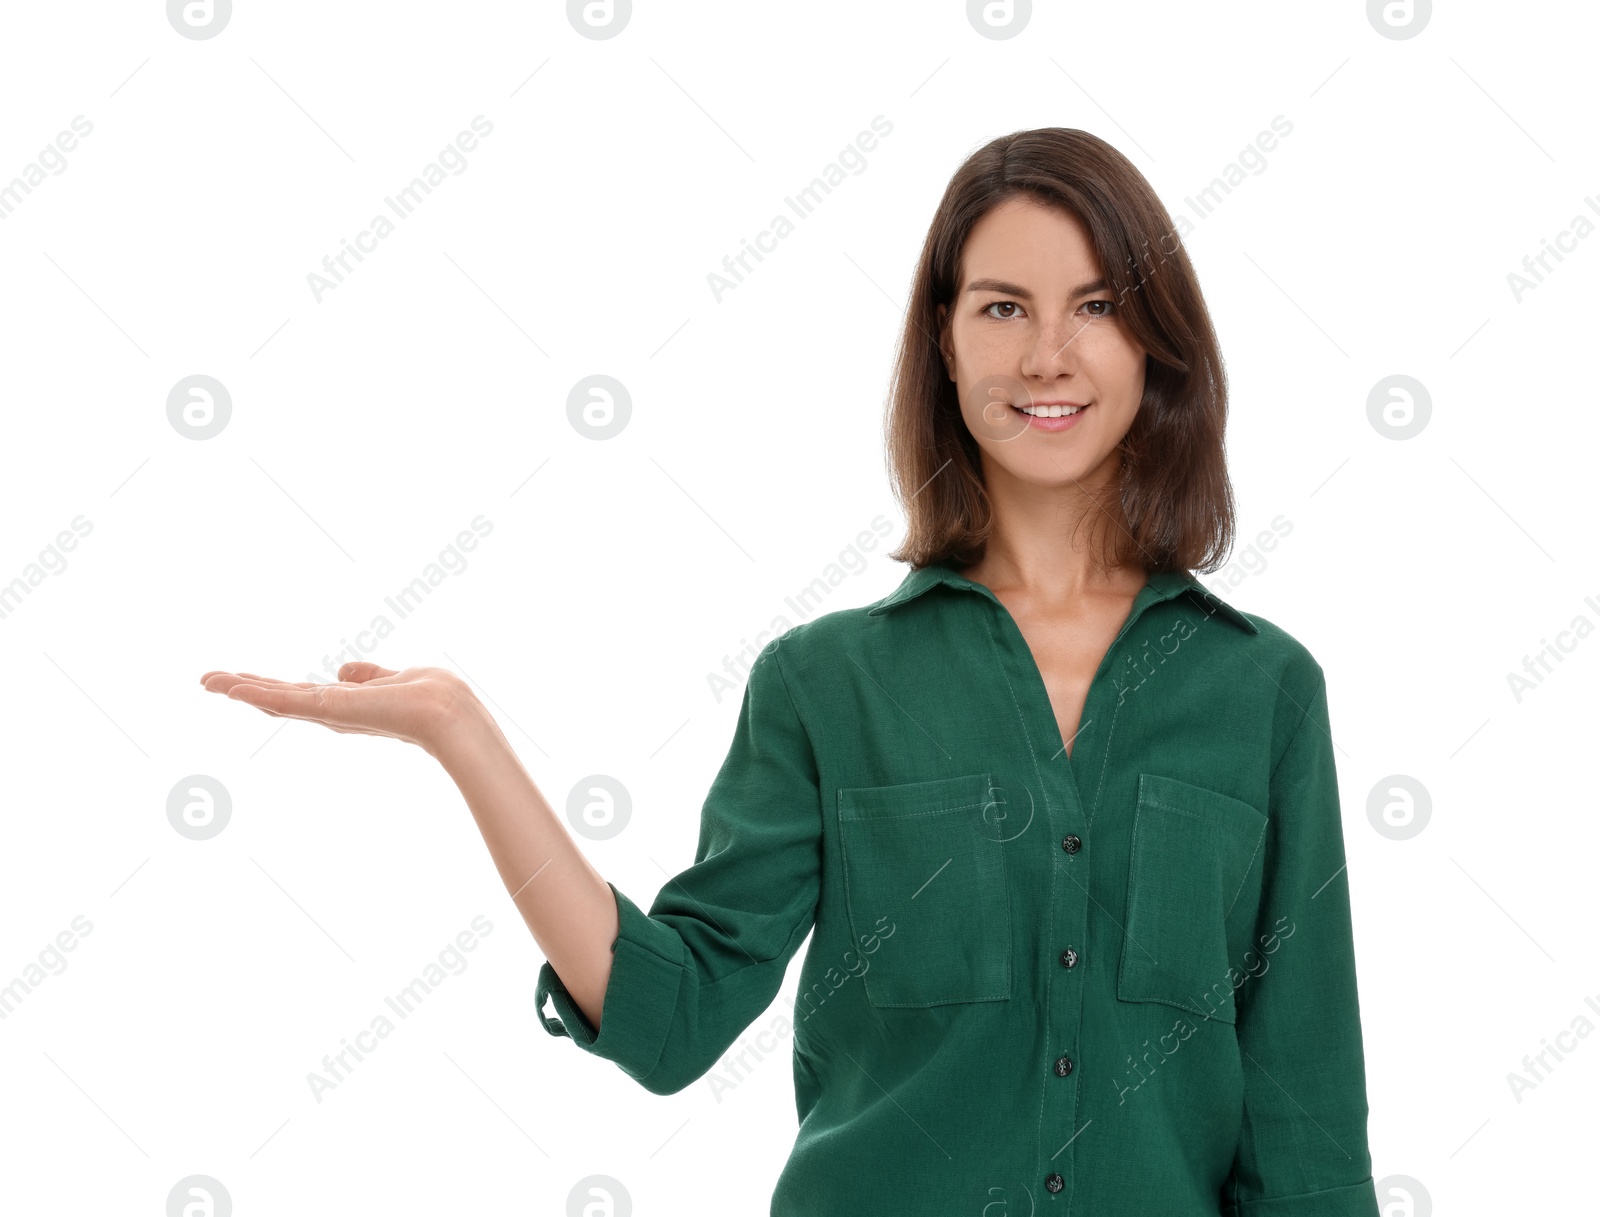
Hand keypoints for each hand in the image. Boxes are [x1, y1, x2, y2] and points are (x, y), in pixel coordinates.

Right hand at [199, 662, 475, 757]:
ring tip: (208, 680)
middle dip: (245, 689)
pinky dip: (257, 693)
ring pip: (275, 700)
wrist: (446, 713)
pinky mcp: (328, 710)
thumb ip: (370, 676)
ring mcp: (328, 713)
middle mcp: (332, 712)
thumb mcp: (394, 678)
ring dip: (240, 688)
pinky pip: (285, 701)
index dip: (271, 687)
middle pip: (279, 699)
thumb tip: (344, 671)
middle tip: (208, 681)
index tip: (242, 680)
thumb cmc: (432, 697)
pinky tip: (231, 687)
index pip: (299, 695)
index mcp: (346, 705)